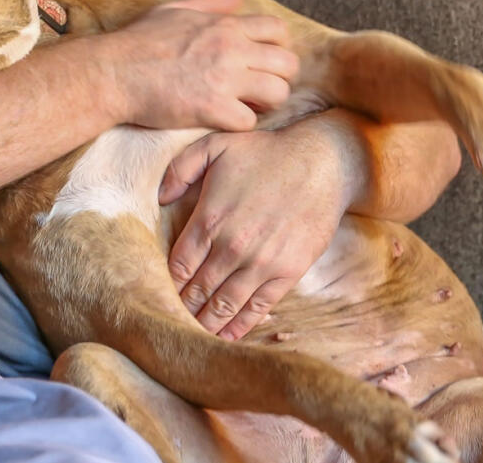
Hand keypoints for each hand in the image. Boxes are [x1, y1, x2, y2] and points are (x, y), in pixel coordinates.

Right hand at [101, 0, 298, 131]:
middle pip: (287, 64)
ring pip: (277, 93)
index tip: (260, 61)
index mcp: (225, 26)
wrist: (114, 72)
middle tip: (259, 88)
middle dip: (279, 78)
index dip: (275, 47)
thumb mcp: (174, 10)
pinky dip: (239, 124)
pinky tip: (223, 120)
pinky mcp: (212, 109)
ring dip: (266, 103)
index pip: (277, 30)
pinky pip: (249, 121)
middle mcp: (232, 49)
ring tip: (247, 105)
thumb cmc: (139, 41)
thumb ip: (210, 4)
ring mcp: (224, 79)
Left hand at [158, 122, 352, 339]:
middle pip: (198, 291)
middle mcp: (231, 246)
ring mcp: (260, 262)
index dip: (168, 284)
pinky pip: (258, 307)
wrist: (322, 163)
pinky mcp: (287, 272)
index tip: (161, 294)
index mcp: (209, 219)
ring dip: (207, 323)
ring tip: (194, 335)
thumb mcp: (215, 145)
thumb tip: (161, 198)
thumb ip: (180, 168)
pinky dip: (240, 325)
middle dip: (183, 308)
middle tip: (173, 321)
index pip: (178, 266)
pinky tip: (227, 336)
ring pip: (225, 305)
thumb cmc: (266, 153)